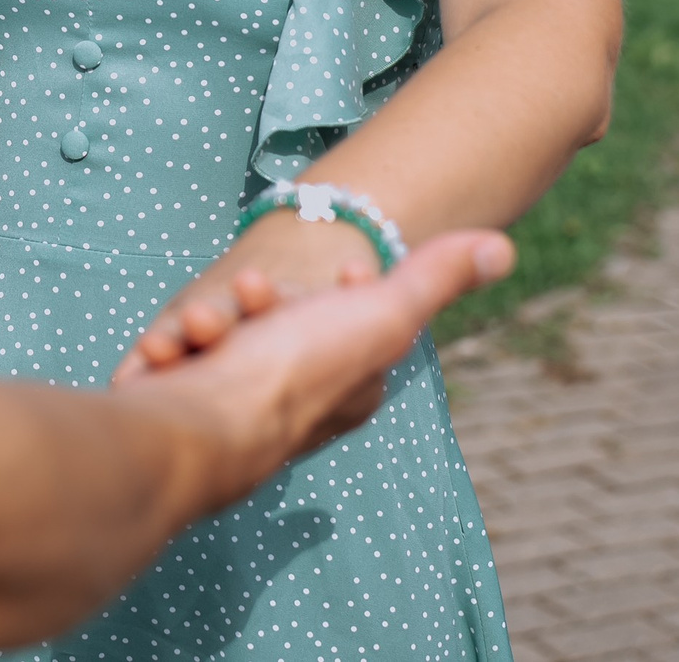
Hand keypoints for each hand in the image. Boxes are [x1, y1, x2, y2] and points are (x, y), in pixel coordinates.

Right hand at [122, 229, 514, 502]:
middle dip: (268, 296)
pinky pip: (183, 358)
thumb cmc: (296, 375)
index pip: (359, 320)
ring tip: (210, 323)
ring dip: (219, 315)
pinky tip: (175, 347)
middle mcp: (300, 404)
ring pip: (230, 333)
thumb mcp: (383, 313)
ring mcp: (239, 408)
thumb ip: (436, 278)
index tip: (343, 272)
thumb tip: (503, 246)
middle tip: (255, 291)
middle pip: (285, 320)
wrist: (198, 432)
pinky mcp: (185, 409)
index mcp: (353, 387)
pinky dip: (177, 343)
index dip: (348, 286)